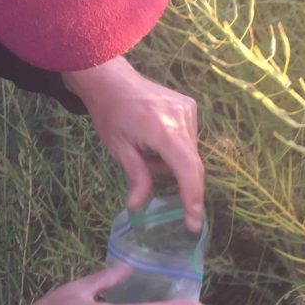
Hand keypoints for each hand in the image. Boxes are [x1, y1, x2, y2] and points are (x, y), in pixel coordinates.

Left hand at [63, 56, 203, 230]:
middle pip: (191, 163)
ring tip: (145, 149)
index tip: (194, 224)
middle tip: (151, 174)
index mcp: (163, 129)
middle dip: (175, 178)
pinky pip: (188, 139)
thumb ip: (136, 176)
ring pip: (189, 153)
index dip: (192, 198)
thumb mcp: (119, 148)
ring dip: (171, 161)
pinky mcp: (189, 105)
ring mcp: (189, 109)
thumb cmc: (110, 114)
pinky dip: (174, 148)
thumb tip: (137, 207)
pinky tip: (154, 138)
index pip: (186, 169)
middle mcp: (183, 117)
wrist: (112, 80)